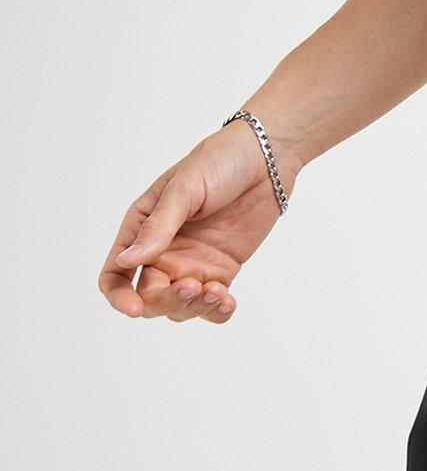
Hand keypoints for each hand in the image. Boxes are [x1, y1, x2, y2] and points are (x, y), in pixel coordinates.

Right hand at [97, 120, 302, 323]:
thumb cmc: (220, 161)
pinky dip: (216, 312)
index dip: (119, 296)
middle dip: (166, 302)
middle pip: (149, 298)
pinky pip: (212, 303)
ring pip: (179, 306)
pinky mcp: (221, 269)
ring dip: (194, 308)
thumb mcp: (185, 188)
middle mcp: (163, 251)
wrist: (267, 158)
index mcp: (142, 227)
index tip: (135, 309)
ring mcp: (193, 262)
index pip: (116, 274)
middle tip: (193, 286)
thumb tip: (126, 262)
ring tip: (217, 292)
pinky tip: (228, 302)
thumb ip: (159, 226)